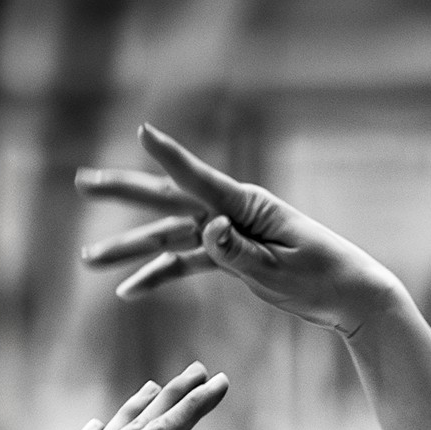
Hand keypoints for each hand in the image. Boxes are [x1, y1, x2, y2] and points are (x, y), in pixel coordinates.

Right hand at [75, 123, 403, 337]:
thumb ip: (238, 251)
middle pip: (168, 200)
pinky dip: (159, 274)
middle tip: (82, 183)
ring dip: (129, 248)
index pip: (199, 179)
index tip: (142, 131)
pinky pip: (186, 263)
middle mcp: (231, 213)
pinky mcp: (230, 257)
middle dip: (123, 192)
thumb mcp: (280, 269)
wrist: (349, 297)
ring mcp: (228, 234)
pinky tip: (128, 289)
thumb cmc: (322, 278)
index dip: (168, 156)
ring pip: (169, 238)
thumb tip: (205, 229)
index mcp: (247, 206)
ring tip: (87, 258)